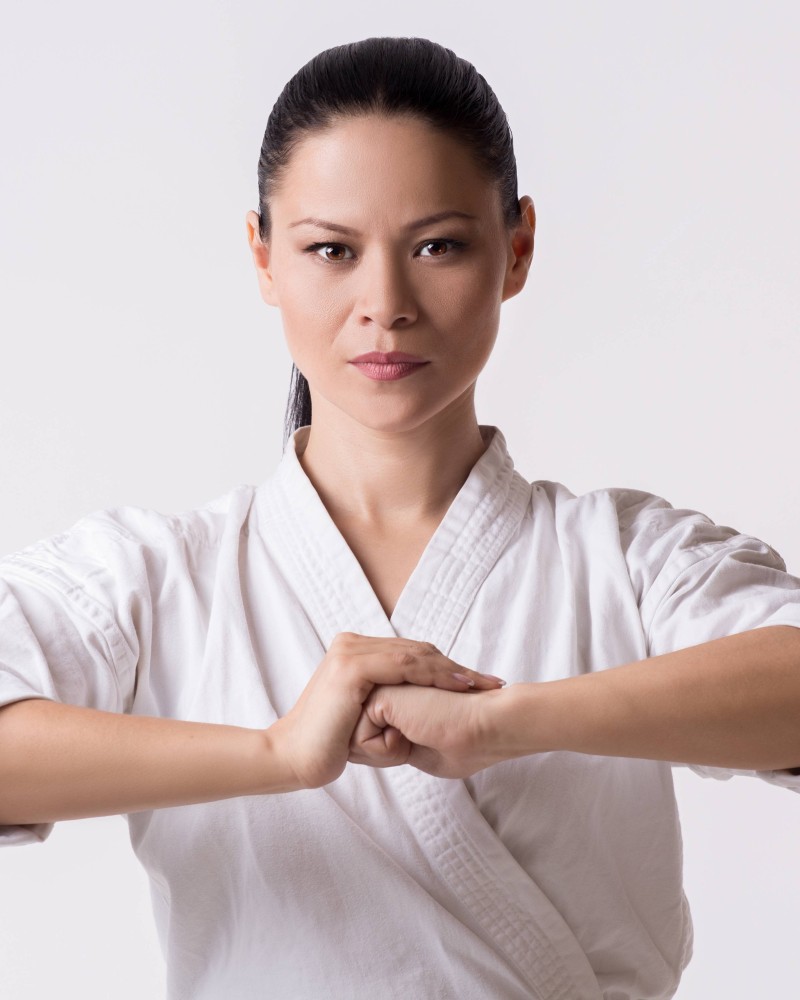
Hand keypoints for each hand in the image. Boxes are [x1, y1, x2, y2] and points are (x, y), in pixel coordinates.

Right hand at [269, 632, 503, 789]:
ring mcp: (350, 652)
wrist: (295, 758)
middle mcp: (351, 644)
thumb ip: (384, 703)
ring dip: (452, 670)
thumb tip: (416, 711)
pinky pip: (404, 666)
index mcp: (354, 651)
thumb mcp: (362, 717)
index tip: (478, 684)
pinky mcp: (352, 668)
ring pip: (415, 655)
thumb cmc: (327, 745)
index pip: (410, 653)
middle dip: (456, 667)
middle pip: (417, 650)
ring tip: (481, 684)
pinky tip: (459, 685)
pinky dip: (435, 674)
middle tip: (490, 682)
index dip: (445, 667)